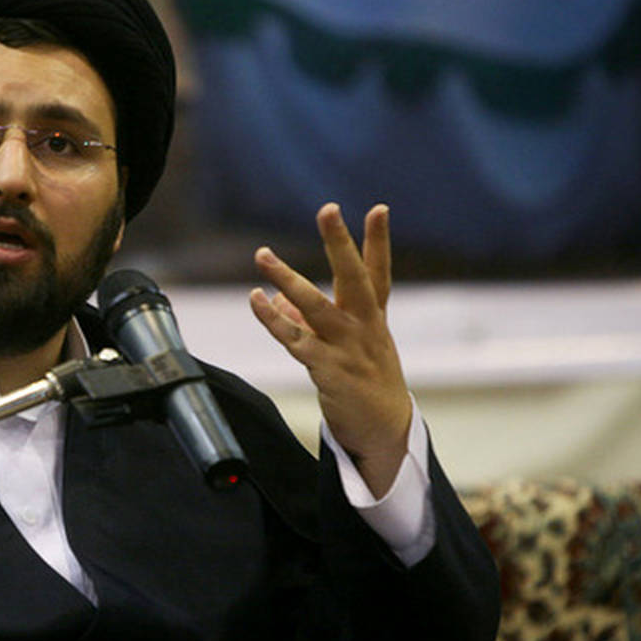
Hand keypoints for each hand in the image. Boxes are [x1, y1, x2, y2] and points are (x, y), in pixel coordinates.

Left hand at [249, 203, 411, 496]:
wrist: (384, 432)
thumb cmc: (366, 382)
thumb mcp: (349, 346)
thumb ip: (313, 320)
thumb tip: (280, 302)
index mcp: (372, 317)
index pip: (377, 272)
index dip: (378, 240)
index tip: (377, 208)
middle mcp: (364, 326)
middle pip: (353, 277)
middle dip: (339, 242)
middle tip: (328, 209)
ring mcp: (347, 347)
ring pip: (315, 305)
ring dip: (286, 278)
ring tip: (262, 254)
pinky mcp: (328, 369)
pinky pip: (294, 339)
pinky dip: (272, 319)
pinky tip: (256, 299)